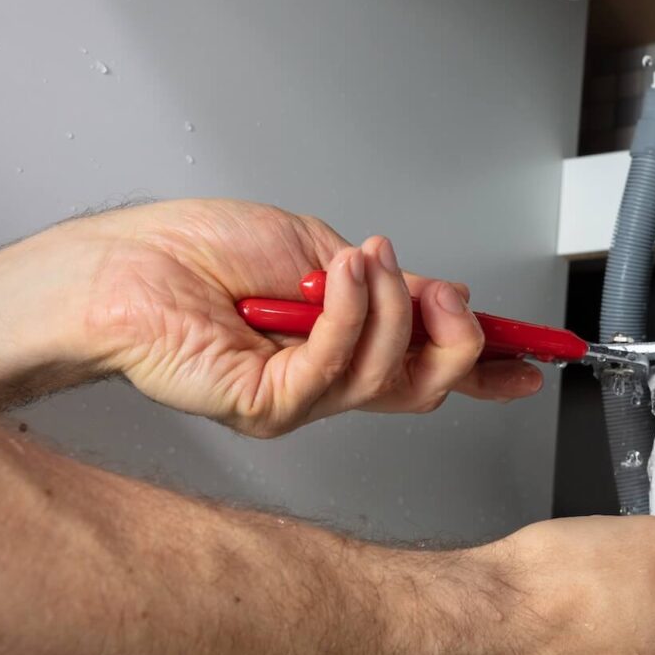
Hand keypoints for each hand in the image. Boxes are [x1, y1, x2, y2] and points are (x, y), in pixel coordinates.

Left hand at [0, 199, 540, 432]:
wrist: (122, 265)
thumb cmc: (194, 251)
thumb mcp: (319, 250)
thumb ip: (383, 283)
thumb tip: (439, 296)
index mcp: (341, 341)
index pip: (427, 367)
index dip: (487, 366)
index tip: (533, 358)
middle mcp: (326, 378)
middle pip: (428, 386)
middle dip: (455, 333)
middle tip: (441, 292)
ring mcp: (300, 398)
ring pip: (392, 375)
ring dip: (389, 303)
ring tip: (362, 260)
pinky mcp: (271, 405)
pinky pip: (338, 367)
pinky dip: (347, 312)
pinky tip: (334, 274)